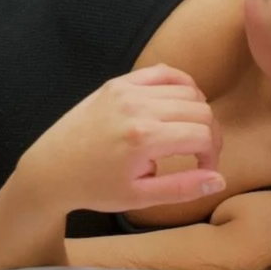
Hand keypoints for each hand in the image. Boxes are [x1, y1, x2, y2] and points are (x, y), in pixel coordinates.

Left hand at [18, 65, 224, 216]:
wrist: (52, 169)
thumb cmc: (94, 187)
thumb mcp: (139, 197)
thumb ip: (183, 188)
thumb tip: (219, 179)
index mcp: (144, 138)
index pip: (203, 135)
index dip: (212, 154)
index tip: (204, 170)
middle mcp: (137, 107)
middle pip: (200, 109)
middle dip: (209, 133)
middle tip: (200, 155)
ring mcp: (126, 90)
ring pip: (187, 89)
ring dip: (196, 111)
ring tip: (186, 134)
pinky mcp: (117, 82)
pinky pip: (162, 72)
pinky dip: (180, 84)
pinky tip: (179, 105)